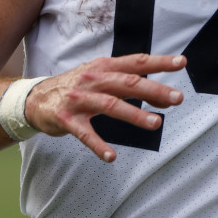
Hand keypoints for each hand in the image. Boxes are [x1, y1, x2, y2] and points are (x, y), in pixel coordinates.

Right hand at [24, 53, 186, 162]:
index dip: (158, 62)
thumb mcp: (101, 79)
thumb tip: (164, 97)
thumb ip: (130, 85)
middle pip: (127, 83)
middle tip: (177, 98)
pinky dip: (98, 145)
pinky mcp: (67, 119)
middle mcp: (93, 80)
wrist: (36, 98)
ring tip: (156, 124)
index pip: (135, 62)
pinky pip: (85, 134)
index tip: (180, 62)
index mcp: (103, 67)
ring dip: (134, 115)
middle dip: (154, 90)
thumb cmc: (77, 87)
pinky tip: (111, 156)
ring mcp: (79, 99)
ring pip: (110, 105)